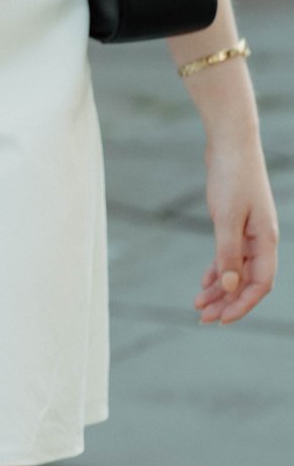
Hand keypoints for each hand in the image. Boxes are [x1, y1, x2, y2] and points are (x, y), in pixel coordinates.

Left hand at [194, 134, 279, 324]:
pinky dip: (217, 269)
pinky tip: (204, 283)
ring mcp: (250, 233)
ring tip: (199, 306)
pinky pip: (229, 256)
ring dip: (219, 289)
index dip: (242, 304)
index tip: (221, 320)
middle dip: (227, 302)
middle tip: (204, 319)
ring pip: (236, 270)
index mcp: (266, 241)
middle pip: (247, 281)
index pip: (260, 284)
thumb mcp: (226, 217)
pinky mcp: (236, 224)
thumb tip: (228, 285)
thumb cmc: (231, 177)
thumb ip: (227, 252)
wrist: (231, 145)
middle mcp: (262, 241)